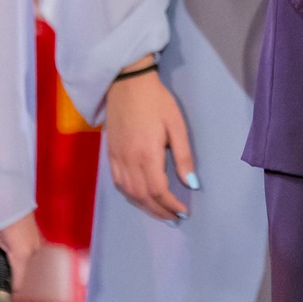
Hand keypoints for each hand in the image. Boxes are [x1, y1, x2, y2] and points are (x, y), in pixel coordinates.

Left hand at [0, 212, 41, 291]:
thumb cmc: (1, 211)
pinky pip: (25, 249)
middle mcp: (32, 250)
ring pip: (22, 260)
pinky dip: (16, 250)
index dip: (6, 291)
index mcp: (22, 255)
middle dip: (5, 272)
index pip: (18, 284)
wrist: (11, 190)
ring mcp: (35, 241)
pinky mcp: (34, 234)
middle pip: (19, 272)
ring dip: (11, 260)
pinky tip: (5, 243)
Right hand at [104, 62, 198, 222]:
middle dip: (159, 211)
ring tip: (160, 212)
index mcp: (147, 154)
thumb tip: (192, 184)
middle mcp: (129, 161)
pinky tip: (140, 197)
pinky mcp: (110, 155)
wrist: (126, 83)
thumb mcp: (176, 125)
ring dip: (145, 207)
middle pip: (143, 197)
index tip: (183, 212)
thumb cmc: (156, 101)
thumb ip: (183, 156)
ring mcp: (116, 159)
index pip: (158, 190)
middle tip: (174, 218)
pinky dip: (130, 196)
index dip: (171, 205)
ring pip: (129, 193)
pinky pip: (118, 184)